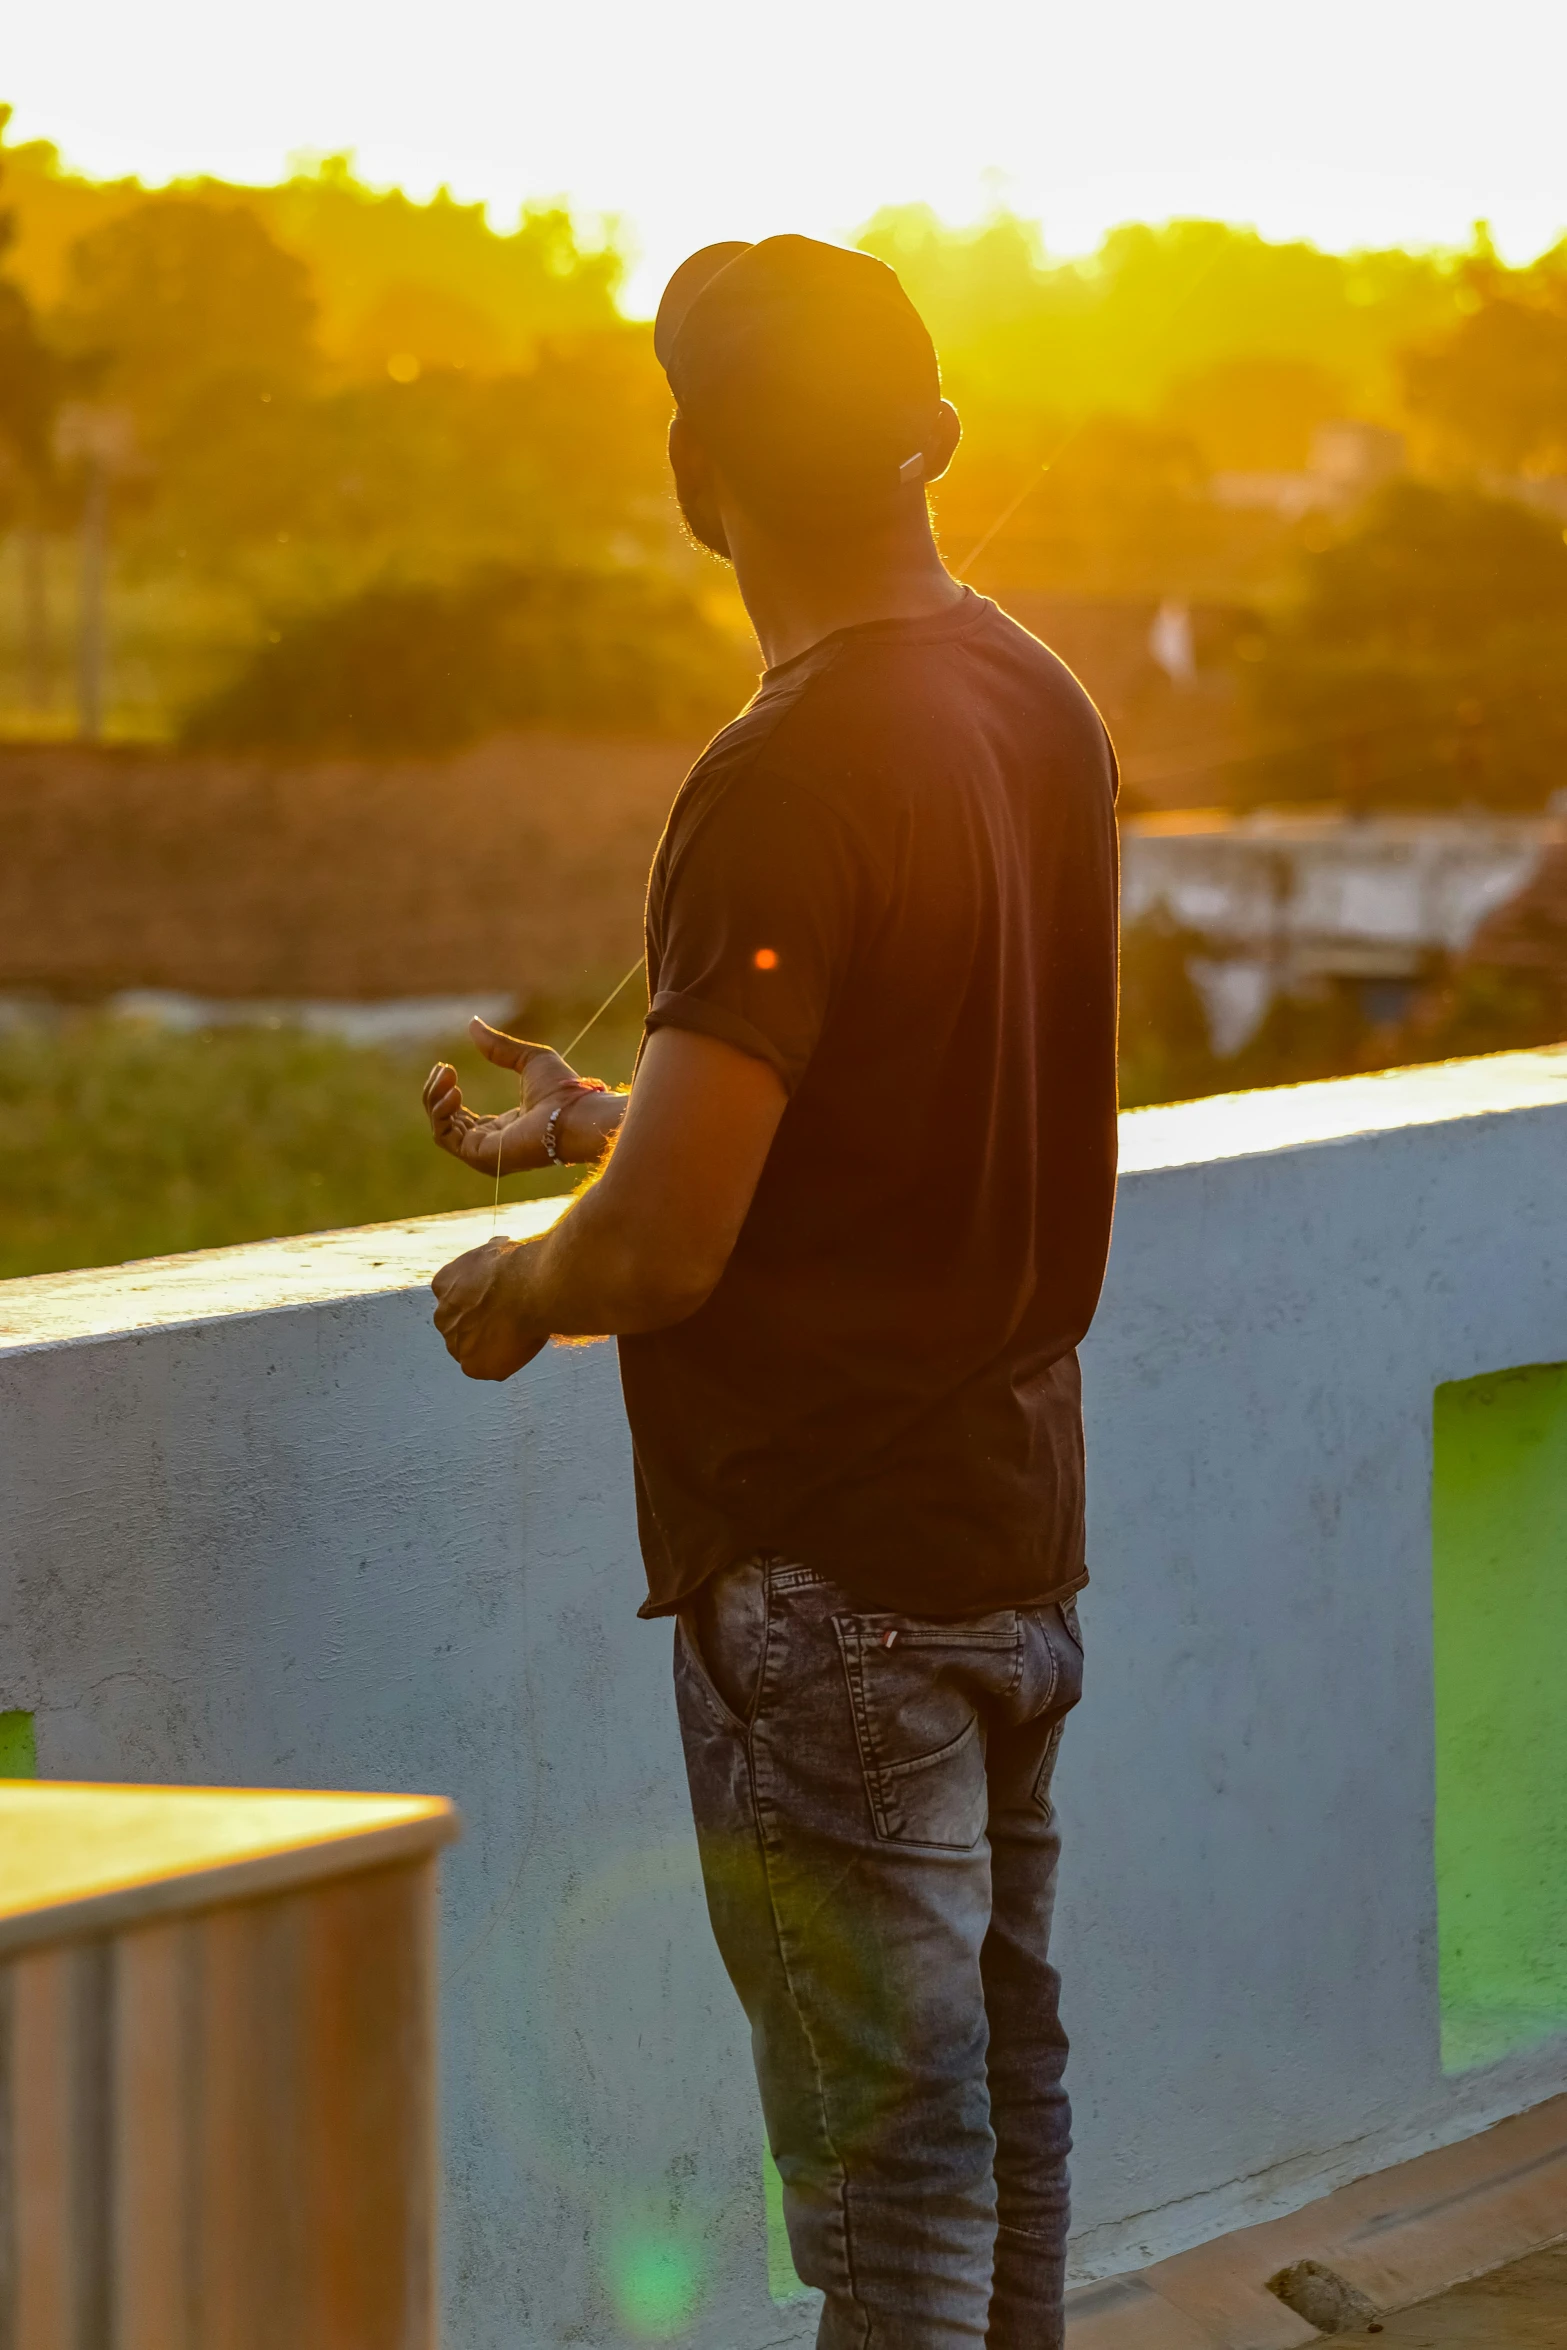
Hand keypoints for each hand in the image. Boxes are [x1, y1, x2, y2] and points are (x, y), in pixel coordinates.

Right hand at [423, 1017, 592, 1175]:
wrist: (576, 1114)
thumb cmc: (563, 1091)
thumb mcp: (527, 1059)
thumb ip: (498, 1047)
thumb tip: (472, 1024)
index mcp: (504, 1128)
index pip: (461, 1117)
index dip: (446, 1091)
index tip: (445, 1067)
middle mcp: (492, 1145)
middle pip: (446, 1122)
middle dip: (437, 1092)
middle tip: (444, 1068)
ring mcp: (485, 1154)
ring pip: (441, 1129)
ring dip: (435, 1100)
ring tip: (447, 1075)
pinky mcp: (481, 1157)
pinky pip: (445, 1137)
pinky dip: (441, 1113)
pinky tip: (453, 1092)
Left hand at [431, 1236, 548, 1380]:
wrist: (530, 1288)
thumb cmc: (520, 1265)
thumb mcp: (498, 1249)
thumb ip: (489, 1259)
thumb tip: (499, 1247)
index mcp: (443, 1283)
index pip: (456, 1299)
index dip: (480, 1301)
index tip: (499, 1300)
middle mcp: (442, 1316)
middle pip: (460, 1328)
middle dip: (481, 1326)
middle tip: (511, 1320)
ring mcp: (454, 1343)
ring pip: (473, 1351)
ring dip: (492, 1345)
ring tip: (521, 1331)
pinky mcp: (472, 1367)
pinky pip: (490, 1368)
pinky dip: (505, 1362)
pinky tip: (522, 1343)